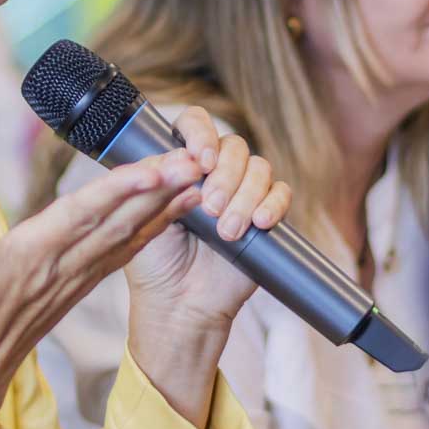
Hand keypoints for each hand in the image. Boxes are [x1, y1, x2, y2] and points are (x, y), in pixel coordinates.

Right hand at [0, 151, 207, 428]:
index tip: (153, 168)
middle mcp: (59, 267)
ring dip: (163, 206)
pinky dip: (149, 230)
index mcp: (28, 258)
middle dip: (158, 188)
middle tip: (197, 158)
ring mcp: (71, 279)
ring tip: (198, 177)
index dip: (118, 190)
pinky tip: (171, 213)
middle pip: (117, 220)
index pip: (80, 215)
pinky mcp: (75, 287)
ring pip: (126, 235)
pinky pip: (120, 253)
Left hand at [122, 107, 292, 333]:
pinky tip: (259, 223)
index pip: (195, 125)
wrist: (180, 304)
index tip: (201, 160)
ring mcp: (242, 193)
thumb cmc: (156, 262)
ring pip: (259, 168)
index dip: (201, 134)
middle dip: (224, 176)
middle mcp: (214, 173)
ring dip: (245, 196)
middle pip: (233, 146)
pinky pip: (282, 193)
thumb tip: (184, 154)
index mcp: (181, 165)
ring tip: (227, 230)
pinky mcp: (265, 215)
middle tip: (210, 209)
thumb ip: (161, 177)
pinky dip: (272, 205)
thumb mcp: (147, 214)